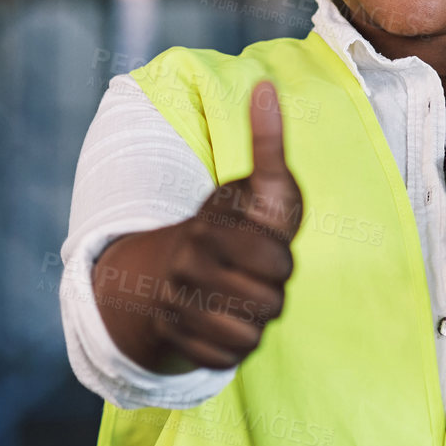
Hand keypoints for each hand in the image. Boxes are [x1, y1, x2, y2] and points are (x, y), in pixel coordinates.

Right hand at [154, 79, 304, 367]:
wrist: (163, 275)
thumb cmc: (231, 228)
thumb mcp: (253, 187)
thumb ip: (267, 143)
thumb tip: (266, 87)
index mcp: (207, 228)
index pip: (276, 263)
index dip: (282, 261)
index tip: (266, 249)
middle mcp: (185, 268)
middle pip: (269, 303)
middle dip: (271, 292)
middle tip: (253, 278)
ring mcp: (175, 307)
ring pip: (251, 335)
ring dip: (255, 321)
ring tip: (239, 299)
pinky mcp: (176, 343)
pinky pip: (228, 359)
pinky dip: (232, 346)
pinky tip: (221, 323)